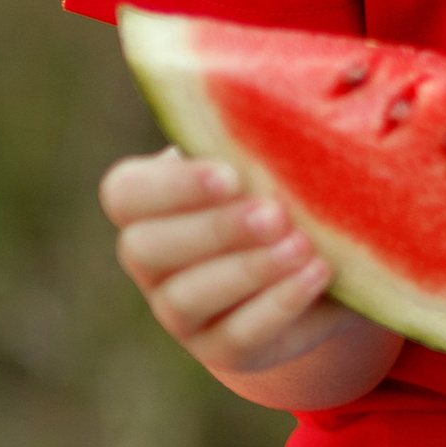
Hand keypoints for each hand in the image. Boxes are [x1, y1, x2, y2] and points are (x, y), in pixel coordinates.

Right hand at [100, 146, 357, 376]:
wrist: (320, 258)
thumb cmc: (281, 188)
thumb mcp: (270, 161)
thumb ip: (263, 137)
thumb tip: (300, 97)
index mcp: (148, 202)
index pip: (125, 193)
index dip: (171, 186)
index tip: (230, 176)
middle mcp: (150, 261)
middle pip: (146, 248)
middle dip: (213, 230)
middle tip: (274, 213)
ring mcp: (177, 313)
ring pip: (185, 299)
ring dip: (247, 270)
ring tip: (300, 245)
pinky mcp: (218, 350)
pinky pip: (235, 337)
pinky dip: (278, 304)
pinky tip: (316, 272)